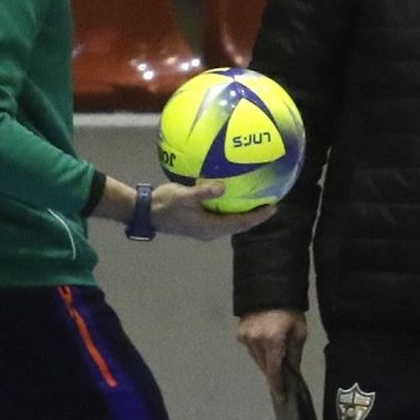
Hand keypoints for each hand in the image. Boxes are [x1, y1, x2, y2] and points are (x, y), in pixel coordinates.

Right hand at [151, 181, 275, 240]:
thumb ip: (203, 192)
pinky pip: (222, 218)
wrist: (146, 213)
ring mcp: (204, 229)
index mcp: (210, 227)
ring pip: (231, 222)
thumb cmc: (164, 204)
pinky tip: (233, 198)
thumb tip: (222, 187)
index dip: (258, 216)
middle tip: (271, 203)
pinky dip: (232, 210)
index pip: (241, 223)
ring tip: (257, 201)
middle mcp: (210, 231)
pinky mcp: (199, 224)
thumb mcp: (183, 195)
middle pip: (239, 225)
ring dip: (244, 214)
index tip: (273, 207)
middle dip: (255, 216)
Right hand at [237, 309, 306, 395]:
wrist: (270, 286)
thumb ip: (294, 352)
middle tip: (282, 378)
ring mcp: (245, 336)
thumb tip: (292, 370)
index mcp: (272, 340)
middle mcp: (255, 341)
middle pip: (264, 366)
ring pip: (255, 358)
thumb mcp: (299, 330)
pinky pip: (249, 348)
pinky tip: (265, 346)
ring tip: (274, 362)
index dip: (277, 385)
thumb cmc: (289, 309)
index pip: (274, 370)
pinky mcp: (240, 331)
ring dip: (265, 362)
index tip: (281, 397)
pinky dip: (257, 350)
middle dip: (272, 372)